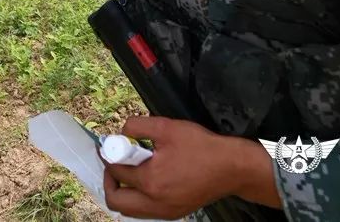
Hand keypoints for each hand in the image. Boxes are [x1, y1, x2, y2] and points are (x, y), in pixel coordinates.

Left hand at [102, 116, 279, 218]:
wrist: (231, 167)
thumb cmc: (202, 147)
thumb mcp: (167, 127)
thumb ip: (138, 126)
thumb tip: (122, 131)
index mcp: (151, 180)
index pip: (116, 171)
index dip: (108, 155)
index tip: (108, 146)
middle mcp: (155, 202)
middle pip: (116, 200)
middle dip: (109, 180)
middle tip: (113, 163)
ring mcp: (165, 211)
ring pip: (129, 210)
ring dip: (123, 192)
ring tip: (128, 171)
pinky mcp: (174, 213)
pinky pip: (145, 212)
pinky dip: (138, 199)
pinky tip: (145, 180)